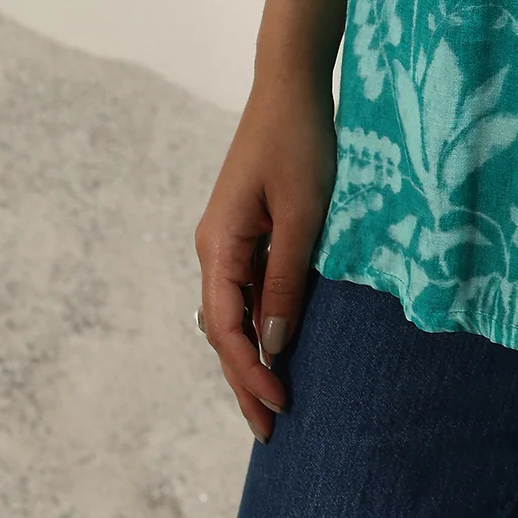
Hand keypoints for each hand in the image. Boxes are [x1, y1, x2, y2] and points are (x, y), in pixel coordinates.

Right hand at [192, 65, 336, 441]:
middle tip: (271, 430)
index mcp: (219, 247)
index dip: (249, 374)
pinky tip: (277, 345)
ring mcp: (227, 239)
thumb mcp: (303, 214)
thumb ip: (287, 280)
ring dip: (250, 357)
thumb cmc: (300, 142)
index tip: (278, 407)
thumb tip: (273, 348)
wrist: (291, 86)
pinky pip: (246, 290)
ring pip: (232, 314)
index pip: (226, 330)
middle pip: (222, 331)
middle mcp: (214, 249)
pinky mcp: (246, 230)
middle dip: (244, 380)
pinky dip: (258, 325)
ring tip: (272, 400)